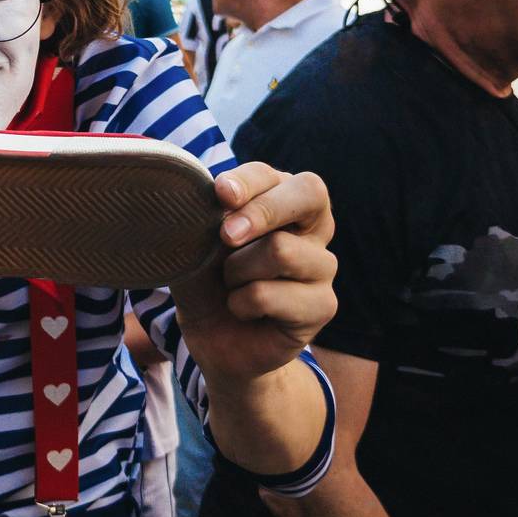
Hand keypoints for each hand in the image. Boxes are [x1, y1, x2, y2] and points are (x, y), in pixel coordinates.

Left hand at [172, 162, 336, 383]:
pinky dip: (241, 303)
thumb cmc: (207, 282)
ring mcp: (322, 265)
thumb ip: (199, 220)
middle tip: (225, 235)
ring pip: (280, 249)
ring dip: (237, 271)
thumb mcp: (194, 246)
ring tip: (231, 286)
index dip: (246, 181)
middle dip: (260, 210)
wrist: (214, 342)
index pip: (271, 175)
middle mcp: (312, 226)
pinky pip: (271, 293)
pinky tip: (242, 310)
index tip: (220, 194)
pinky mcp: (323, 304)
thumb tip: (197, 196)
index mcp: (281, 199)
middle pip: (309, 192)